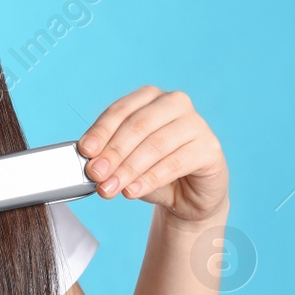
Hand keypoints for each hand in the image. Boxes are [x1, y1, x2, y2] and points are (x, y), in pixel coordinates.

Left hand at [77, 86, 228, 223]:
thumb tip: (90, 162)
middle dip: (113, 152)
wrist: (187, 197)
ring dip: (128, 169)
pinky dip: (150, 178)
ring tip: (110, 188)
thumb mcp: (125, 161)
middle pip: (138, 125)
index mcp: (150, 97)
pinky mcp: (209, 148)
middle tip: (96, 174)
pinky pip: (175, 163)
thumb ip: (109, 156)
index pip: (121, 110)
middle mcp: (175, 103)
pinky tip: (133, 191)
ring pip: (156, 144)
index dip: (101, 131)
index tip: (85, 151)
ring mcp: (196, 124)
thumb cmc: (153, 171)